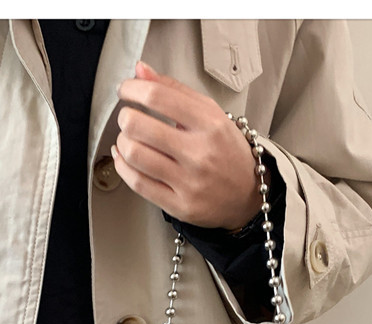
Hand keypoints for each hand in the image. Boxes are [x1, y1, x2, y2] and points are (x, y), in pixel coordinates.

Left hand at [112, 61, 268, 230]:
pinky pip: (138, 183)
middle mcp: (200, 153)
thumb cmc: (227, 153)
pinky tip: (124, 158)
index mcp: (210, 124)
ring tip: (129, 139)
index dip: (132, 89)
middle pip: (138, 125)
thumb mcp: (211, 114)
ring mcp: (189, 182)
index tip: (126, 90)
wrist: (249, 195)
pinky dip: (122, 166)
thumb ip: (174, 90)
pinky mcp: (179, 205)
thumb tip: (140, 70)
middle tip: (129, 118)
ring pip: (134, 154)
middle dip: (125, 117)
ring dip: (123, 142)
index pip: (158, 97)